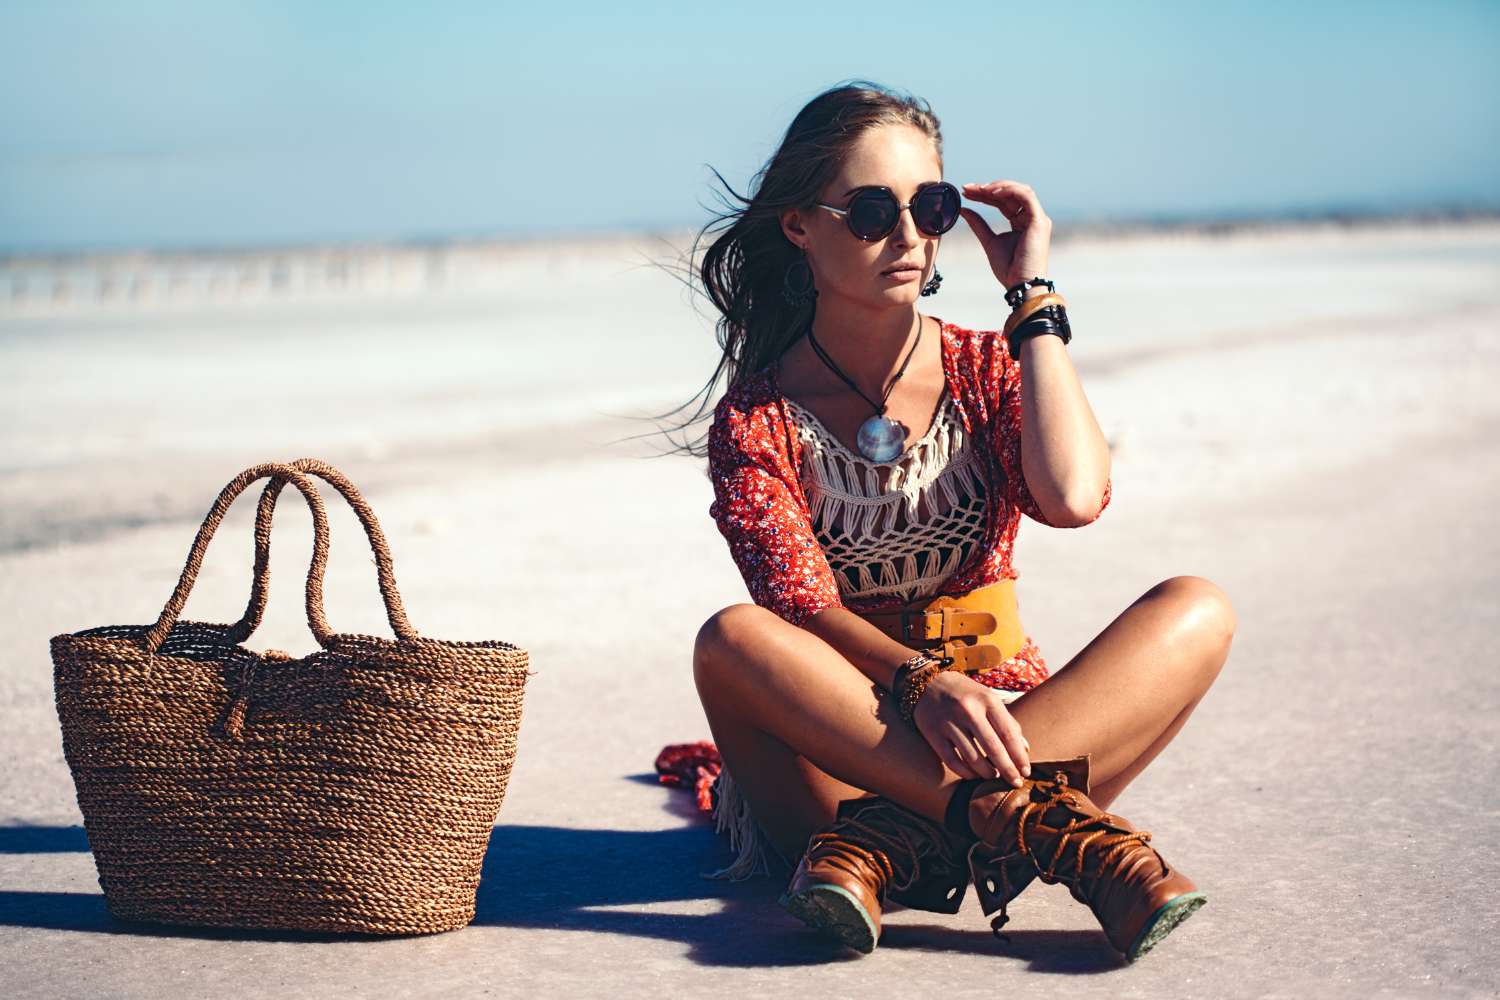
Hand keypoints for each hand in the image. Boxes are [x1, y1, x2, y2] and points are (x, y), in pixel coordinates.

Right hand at [912, 670, 1032, 784]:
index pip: (1008, 734)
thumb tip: (1025, 749)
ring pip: (972, 758)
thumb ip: (1007, 722)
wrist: (928, 682)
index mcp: (987, 700)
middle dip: (1007, 770)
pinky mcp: (932, 733)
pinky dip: (965, 772)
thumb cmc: (966, 694)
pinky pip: (952, 761)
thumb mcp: (988, 699)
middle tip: (1015, 783)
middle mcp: (968, 710)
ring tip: (994, 776)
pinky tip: (973, 775)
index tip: (1026, 772)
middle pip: (993, 748)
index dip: (1019, 756)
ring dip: (987, 773)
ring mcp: (948, 722)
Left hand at [959, 180, 1052, 290]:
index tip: (966, 192)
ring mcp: (1037, 218)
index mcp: (1021, 222)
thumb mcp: (988, 241)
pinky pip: (1026, 196)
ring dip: (999, 187)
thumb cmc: (1008, 268)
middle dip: (988, 189)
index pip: (1003, 202)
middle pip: (1010, 195)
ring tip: (979, 189)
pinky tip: (992, 192)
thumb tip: (963, 209)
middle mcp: (1031, 217)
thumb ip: (978, 224)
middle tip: (968, 188)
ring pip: (1020, 190)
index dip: (985, 195)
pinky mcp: (1039, 221)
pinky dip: (1009, 190)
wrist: (1020, 284)